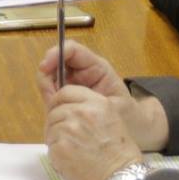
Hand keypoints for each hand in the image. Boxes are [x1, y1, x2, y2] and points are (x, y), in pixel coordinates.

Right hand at [35, 41, 169, 150]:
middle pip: (55, 61)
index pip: (72, 50)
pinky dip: (49, 100)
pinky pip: (51, 92)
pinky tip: (55, 111)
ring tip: (54, 106)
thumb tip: (66, 92)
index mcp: (96, 67)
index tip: (45, 66)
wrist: (133, 129)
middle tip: (49, 94)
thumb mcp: (113, 105)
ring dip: (47, 89)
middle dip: (47, 74)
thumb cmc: (128, 115)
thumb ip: (91, 99)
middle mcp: (81, 71)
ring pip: (50, 77)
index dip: (55, 54)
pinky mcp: (66, 95)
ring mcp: (72, 82)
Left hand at [44, 89, 146, 179]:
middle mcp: (82, 112)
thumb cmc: (119, 155)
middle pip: (55, 111)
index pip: (66, 92)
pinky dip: (56, 154)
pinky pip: (50, 145)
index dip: (60, 102)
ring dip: (56, 139)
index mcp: (97, 103)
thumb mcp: (111, 121)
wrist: (121, 179)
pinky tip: (70, 160)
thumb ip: (89, 111)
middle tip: (68, 138)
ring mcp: (69, 128)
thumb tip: (66, 109)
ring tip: (73, 151)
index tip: (61, 111)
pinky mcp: (60, 146)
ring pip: (50, 128)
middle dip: (57, 123)